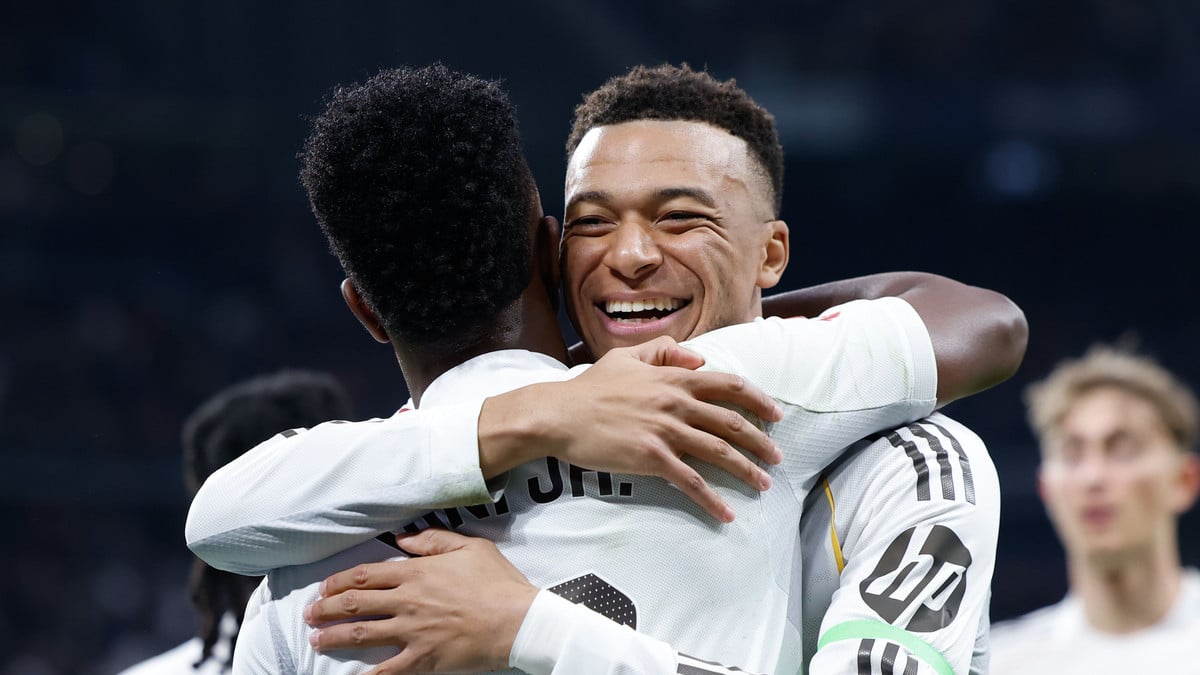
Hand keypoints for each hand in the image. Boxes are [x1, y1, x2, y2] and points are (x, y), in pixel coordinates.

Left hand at [305, 529, 537, 673]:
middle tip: (310, 614)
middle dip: (326, 609)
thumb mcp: (470, 547)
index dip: (339, 581)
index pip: (366, 574)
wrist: (517, 620)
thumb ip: (433, 540)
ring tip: (316, 639)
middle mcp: (407, 601)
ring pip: (362, 634)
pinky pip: (386, 671)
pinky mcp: (422, 659)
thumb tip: (403, 537)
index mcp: (416, 572)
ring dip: (334, 637)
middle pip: (355, 603)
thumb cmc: (497, 582)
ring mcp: (412, 632)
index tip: (324, 587)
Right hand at [480, 335, 783, 522]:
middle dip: (760, 442)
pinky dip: (711, 500)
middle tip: (777, 458)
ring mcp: (665, 431)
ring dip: (745, 471)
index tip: (776, 414)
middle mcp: (676, 403)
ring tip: (763, 485)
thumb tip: (698, 359)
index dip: (758, 399)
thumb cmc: (590, 387)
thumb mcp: (626, 356)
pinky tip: (726, 514)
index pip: (729, 385)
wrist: (558, 415)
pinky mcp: (651, 458)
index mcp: (674, 378)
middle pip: (732, 422)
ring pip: (718, 452)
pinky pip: (690, 481)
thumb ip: (664, 351)